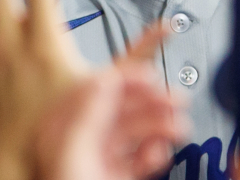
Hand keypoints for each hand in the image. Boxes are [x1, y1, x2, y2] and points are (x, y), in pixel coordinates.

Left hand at [34, 37, 190, 179]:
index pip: (93, 92)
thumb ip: (90, 114)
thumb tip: (106, 77)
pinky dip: (153, 155)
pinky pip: (137, 161)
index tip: (150, 74)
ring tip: (179, 126)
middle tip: (177, 98)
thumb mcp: (76, 153)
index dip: (124, 79)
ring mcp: (96, 166)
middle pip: (119, 111)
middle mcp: (77, 146)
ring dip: (160, 127)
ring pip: (133, 136)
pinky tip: (160, 152)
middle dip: (151, 103)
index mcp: (60, 132)